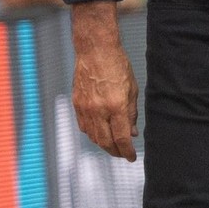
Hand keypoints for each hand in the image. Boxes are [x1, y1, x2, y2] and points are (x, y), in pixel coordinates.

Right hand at [71, 1, 138, 160]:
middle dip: (115, 152)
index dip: (127, 152)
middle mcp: (98, 110)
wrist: (95, 50)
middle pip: (105, 142)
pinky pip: (83, 127)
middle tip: (123, 154)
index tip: (132, 157)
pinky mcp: (76, 104)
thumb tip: (132, 134)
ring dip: (103, 144)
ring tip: (113, 145)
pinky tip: (99, 133)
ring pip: (93, 137)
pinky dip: (92, 134)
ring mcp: (85, 108)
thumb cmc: (117, 65)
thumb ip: (131, 114)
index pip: (121, 138)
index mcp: (116, 106)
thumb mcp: (132, 90)